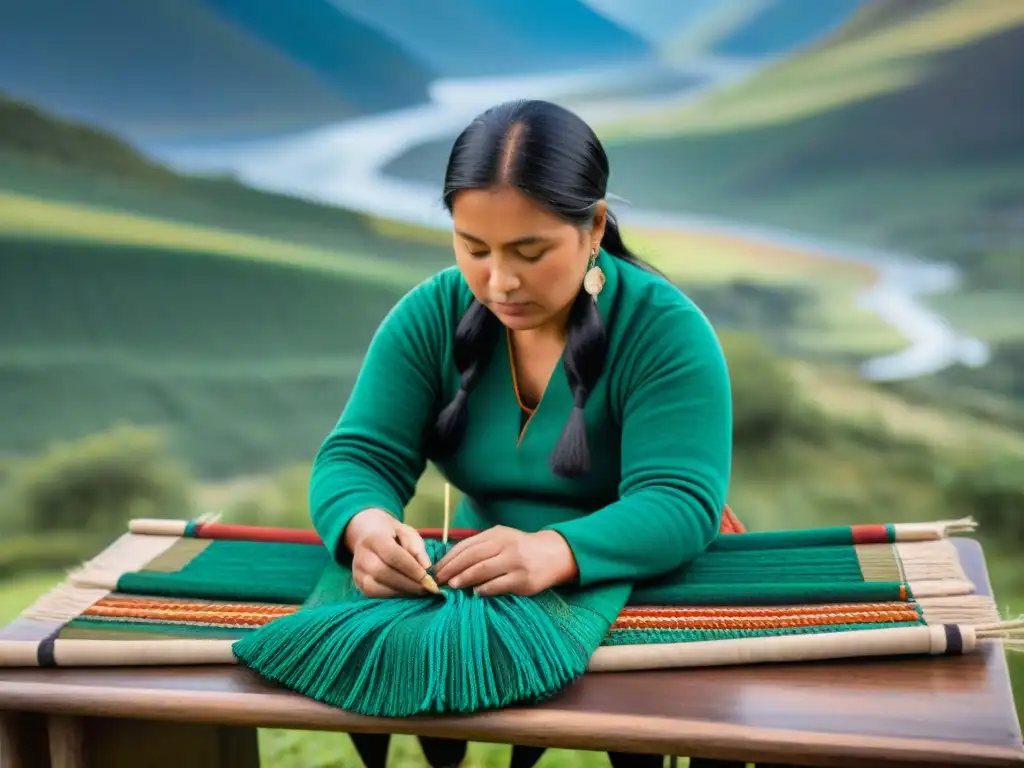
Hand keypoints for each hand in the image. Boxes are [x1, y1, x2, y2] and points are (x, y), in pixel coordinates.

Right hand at [343, 508, 437, 597]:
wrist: (367, 533)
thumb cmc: (392, 533)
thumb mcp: (407, 533)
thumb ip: (417, 548)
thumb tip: (427, 568)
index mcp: (373, 538)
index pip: (393, 556)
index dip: (412, 569)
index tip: (429, 578)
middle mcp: (361, 556)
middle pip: (383, 573)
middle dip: (408, 584)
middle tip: (428, 588)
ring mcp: (357, 571)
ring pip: (376, 588)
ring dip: (401, 592)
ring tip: (420, 591)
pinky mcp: (358, 583)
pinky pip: (374, 594)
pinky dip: (392, 596)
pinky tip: (406, 593)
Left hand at [432, 526, 577, 596]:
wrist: (553, 555)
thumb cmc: (521, 548)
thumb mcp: (501, 539)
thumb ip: (480, 547)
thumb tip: (451, 563)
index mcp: (497, 535)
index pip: (466, 546)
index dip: (449, 558)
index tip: (437, 570)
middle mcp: (505, 546)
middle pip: (472, 557)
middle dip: (452, 569)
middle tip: (439, 580)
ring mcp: (515, 563)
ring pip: (483, 570)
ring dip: (464, 579)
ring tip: (452, 586)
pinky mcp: (523, 580)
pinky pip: (498, 585)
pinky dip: (484, 589)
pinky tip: (475, 593)